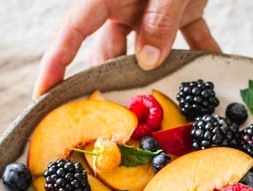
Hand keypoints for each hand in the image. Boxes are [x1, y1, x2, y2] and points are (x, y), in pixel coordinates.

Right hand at [33, 0, 220, 97]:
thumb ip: (158, 21)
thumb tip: (147, 62)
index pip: (74, 30)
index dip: (56, 63)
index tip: (44, 93)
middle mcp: (125, 5)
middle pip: (108, 51)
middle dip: (108, 83)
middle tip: (110, 118)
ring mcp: (150, 9)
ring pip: (144, 52)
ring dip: (154, 75)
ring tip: (158, 107)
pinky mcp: (180, 9)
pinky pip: (186, 39)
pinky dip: (198, 56)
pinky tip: (209, 80)